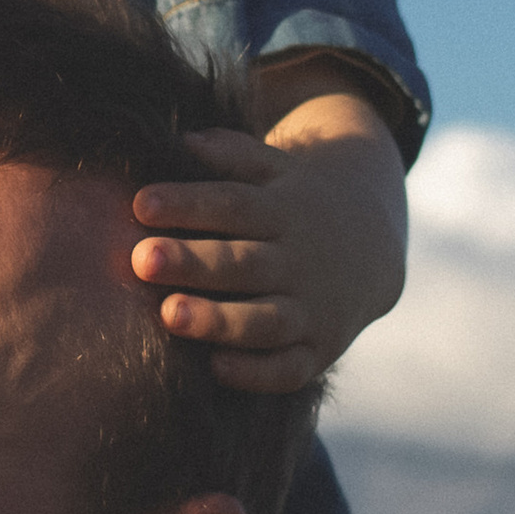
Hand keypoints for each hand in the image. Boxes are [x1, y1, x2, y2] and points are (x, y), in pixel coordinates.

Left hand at [132, 82, 405, 390]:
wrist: (374, 251)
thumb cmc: (297, 206)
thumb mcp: (278, 171)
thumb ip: (235, 155)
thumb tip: (184, 140)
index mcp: (285, 212)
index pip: (234, 204)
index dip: (189, 204)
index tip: (140, 204)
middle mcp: (299, 262)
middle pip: (244, 262)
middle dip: (194, 262)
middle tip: (142, 259)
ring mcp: (311, 310)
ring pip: (265, 320)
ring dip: (219, 320)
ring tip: (169, 314)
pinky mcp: (318, 352)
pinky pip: (289, 369)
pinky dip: (258, 373)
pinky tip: (217, 367)